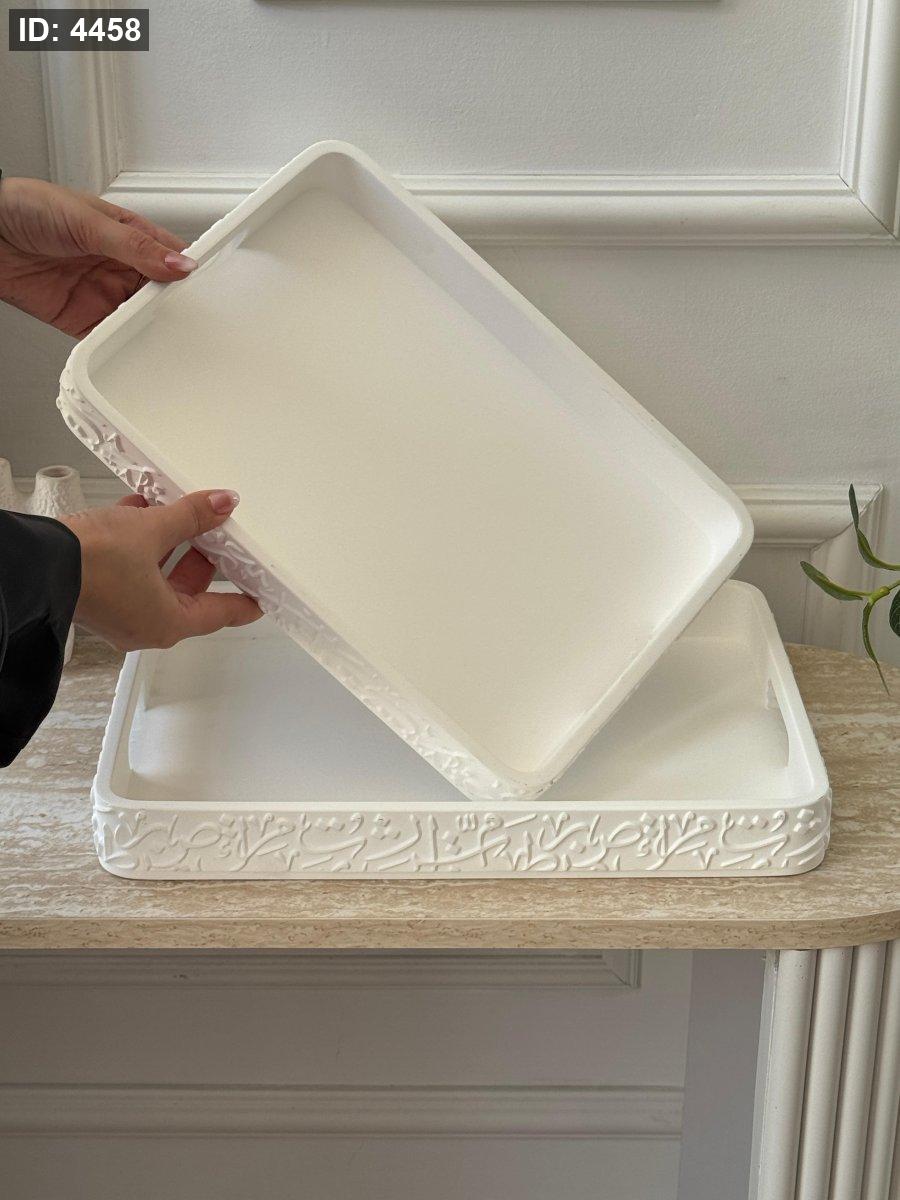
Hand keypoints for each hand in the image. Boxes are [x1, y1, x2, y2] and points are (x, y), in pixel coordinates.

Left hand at [0, 176, 195, 336]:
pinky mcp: (82, 319)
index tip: (206, 288)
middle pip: (160, 294)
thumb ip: (136, 247)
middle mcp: (119, 265)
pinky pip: (109, 338)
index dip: (189, 271)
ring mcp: (102, 294)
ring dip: (150, 329)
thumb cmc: (27, 208)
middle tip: (187, 318)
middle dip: (174, 307)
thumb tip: (179, 263)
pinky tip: (130, 347)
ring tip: (164, 336)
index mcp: (128, 235)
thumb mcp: (88, 221)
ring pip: (139, 319)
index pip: (171, 256)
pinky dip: (120, 347)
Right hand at [60, 490, 261, 650]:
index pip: (222, 613)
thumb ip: (190, 517)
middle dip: (201, 555)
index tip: (262, 595)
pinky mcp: (99, 593)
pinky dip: (140, 542)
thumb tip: (219, 505)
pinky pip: (131, 568)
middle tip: (217, 531)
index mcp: (168, 623)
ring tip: (179, 512)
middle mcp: (145, 624)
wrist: (35, 563)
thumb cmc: (89, 564)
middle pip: (189, 589)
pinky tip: (140, 510)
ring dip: (168, 542)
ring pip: (158, 574)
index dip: (245, 600)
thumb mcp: (150, 531)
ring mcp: (120, 611)